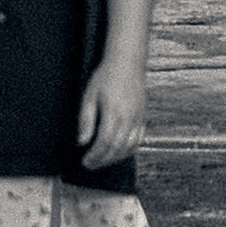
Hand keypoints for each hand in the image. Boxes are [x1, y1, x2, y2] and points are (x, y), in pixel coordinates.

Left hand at [76, 55, 147, 169]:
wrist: (127, 62)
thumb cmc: (106, 76)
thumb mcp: (89, 95)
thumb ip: (86, 120)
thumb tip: (82, 142)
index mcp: (113, 112)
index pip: (104, 143)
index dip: (95, 156)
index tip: (85, 161)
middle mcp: (128, 118)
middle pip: (117, 148)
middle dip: (102, 161)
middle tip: (91, 165)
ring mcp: (138, 118)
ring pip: (129, 147)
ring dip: (115, 158)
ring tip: (103, 161)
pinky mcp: (143, 116)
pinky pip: (139, 140)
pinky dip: (129, 150)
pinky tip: (119, 152)